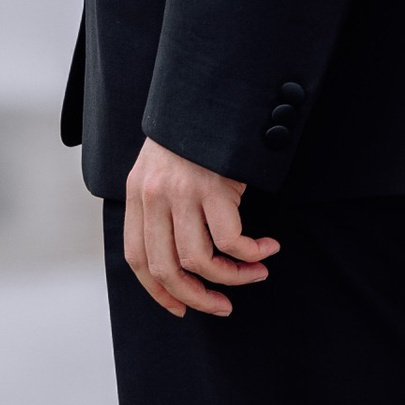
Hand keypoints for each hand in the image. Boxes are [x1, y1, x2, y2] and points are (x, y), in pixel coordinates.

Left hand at [122, 138, 278, 317]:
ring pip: (200, 260)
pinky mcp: (214, 187)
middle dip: (196, 297)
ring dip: (231, 277)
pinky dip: (251, 252)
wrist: (210, 95)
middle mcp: (154, 197)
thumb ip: (161, 206)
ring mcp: (183, 193)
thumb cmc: (194, 135)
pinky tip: (267, 248)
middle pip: (166, 268)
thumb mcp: (163, 169)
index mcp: (137, 196)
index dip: (158, 291)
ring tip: (255, 273)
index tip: (181, 308)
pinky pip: (231, 239)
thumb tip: (181, 257)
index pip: (137, 258)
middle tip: (221, 306)